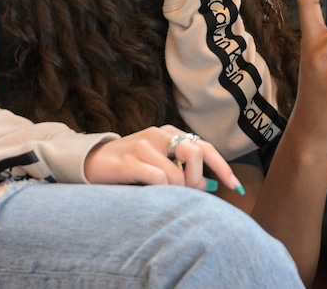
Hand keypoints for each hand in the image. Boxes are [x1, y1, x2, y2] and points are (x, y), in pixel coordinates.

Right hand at [84, 125, 242, 191]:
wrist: (91, 162)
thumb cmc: (129, 166)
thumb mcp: (158, 163)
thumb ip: (181, 170)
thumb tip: (208, 185)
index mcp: (170, 133)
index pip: (205, 148)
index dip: (223, 168)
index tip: (236, 187)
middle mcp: (160, 134)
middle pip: (196, 154)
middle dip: (196, 179)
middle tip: (184, 191)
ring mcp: (145, 145)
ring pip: (178, 173)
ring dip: (176, 190)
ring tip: (161, 193)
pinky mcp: (131, 159)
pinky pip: (159, 179)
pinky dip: (161, 190)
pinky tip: (149, 192)